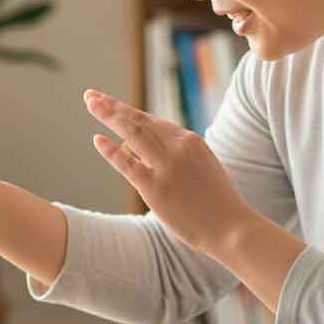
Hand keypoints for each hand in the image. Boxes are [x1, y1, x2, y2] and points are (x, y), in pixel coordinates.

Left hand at [83, 89, 250, 256]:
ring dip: (108, 116)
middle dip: (112, 106)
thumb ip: (179, 157)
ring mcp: (166, 167)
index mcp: (191, 141)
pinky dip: (110, 150)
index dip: (129, 111)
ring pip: (132, 133)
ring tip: (90, 104)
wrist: (232, 227)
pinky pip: (127, 164)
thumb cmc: (217, 203)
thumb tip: (150, 153)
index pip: (153, 122)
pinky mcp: (156, 189)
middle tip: (91, 95)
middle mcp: (178, 148)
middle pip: (139, 121)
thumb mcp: (202, 168)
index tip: (111, 103)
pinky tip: (97, 139)